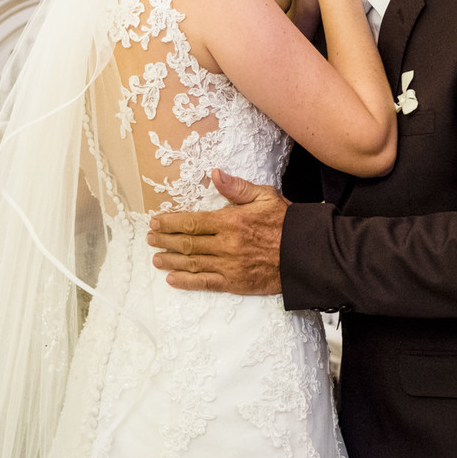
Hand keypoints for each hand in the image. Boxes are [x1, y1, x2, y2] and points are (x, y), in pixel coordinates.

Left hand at [146, 169, 288, 294]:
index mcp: (231, 221)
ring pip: (192, 264)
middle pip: (187, 243)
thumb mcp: (265, 196)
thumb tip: (215, 174)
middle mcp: (226, 245)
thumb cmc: (286, 223)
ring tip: (156, 258)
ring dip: (171, 261)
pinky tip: (172, 280)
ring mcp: (229, 266)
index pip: (192, 222)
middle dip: (165, 240)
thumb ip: (237, 187)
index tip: (156, 221)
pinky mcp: (235, 283)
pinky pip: (205, 283)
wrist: (306, 255)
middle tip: (151, 238)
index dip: (170, 222)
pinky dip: (186, 282)